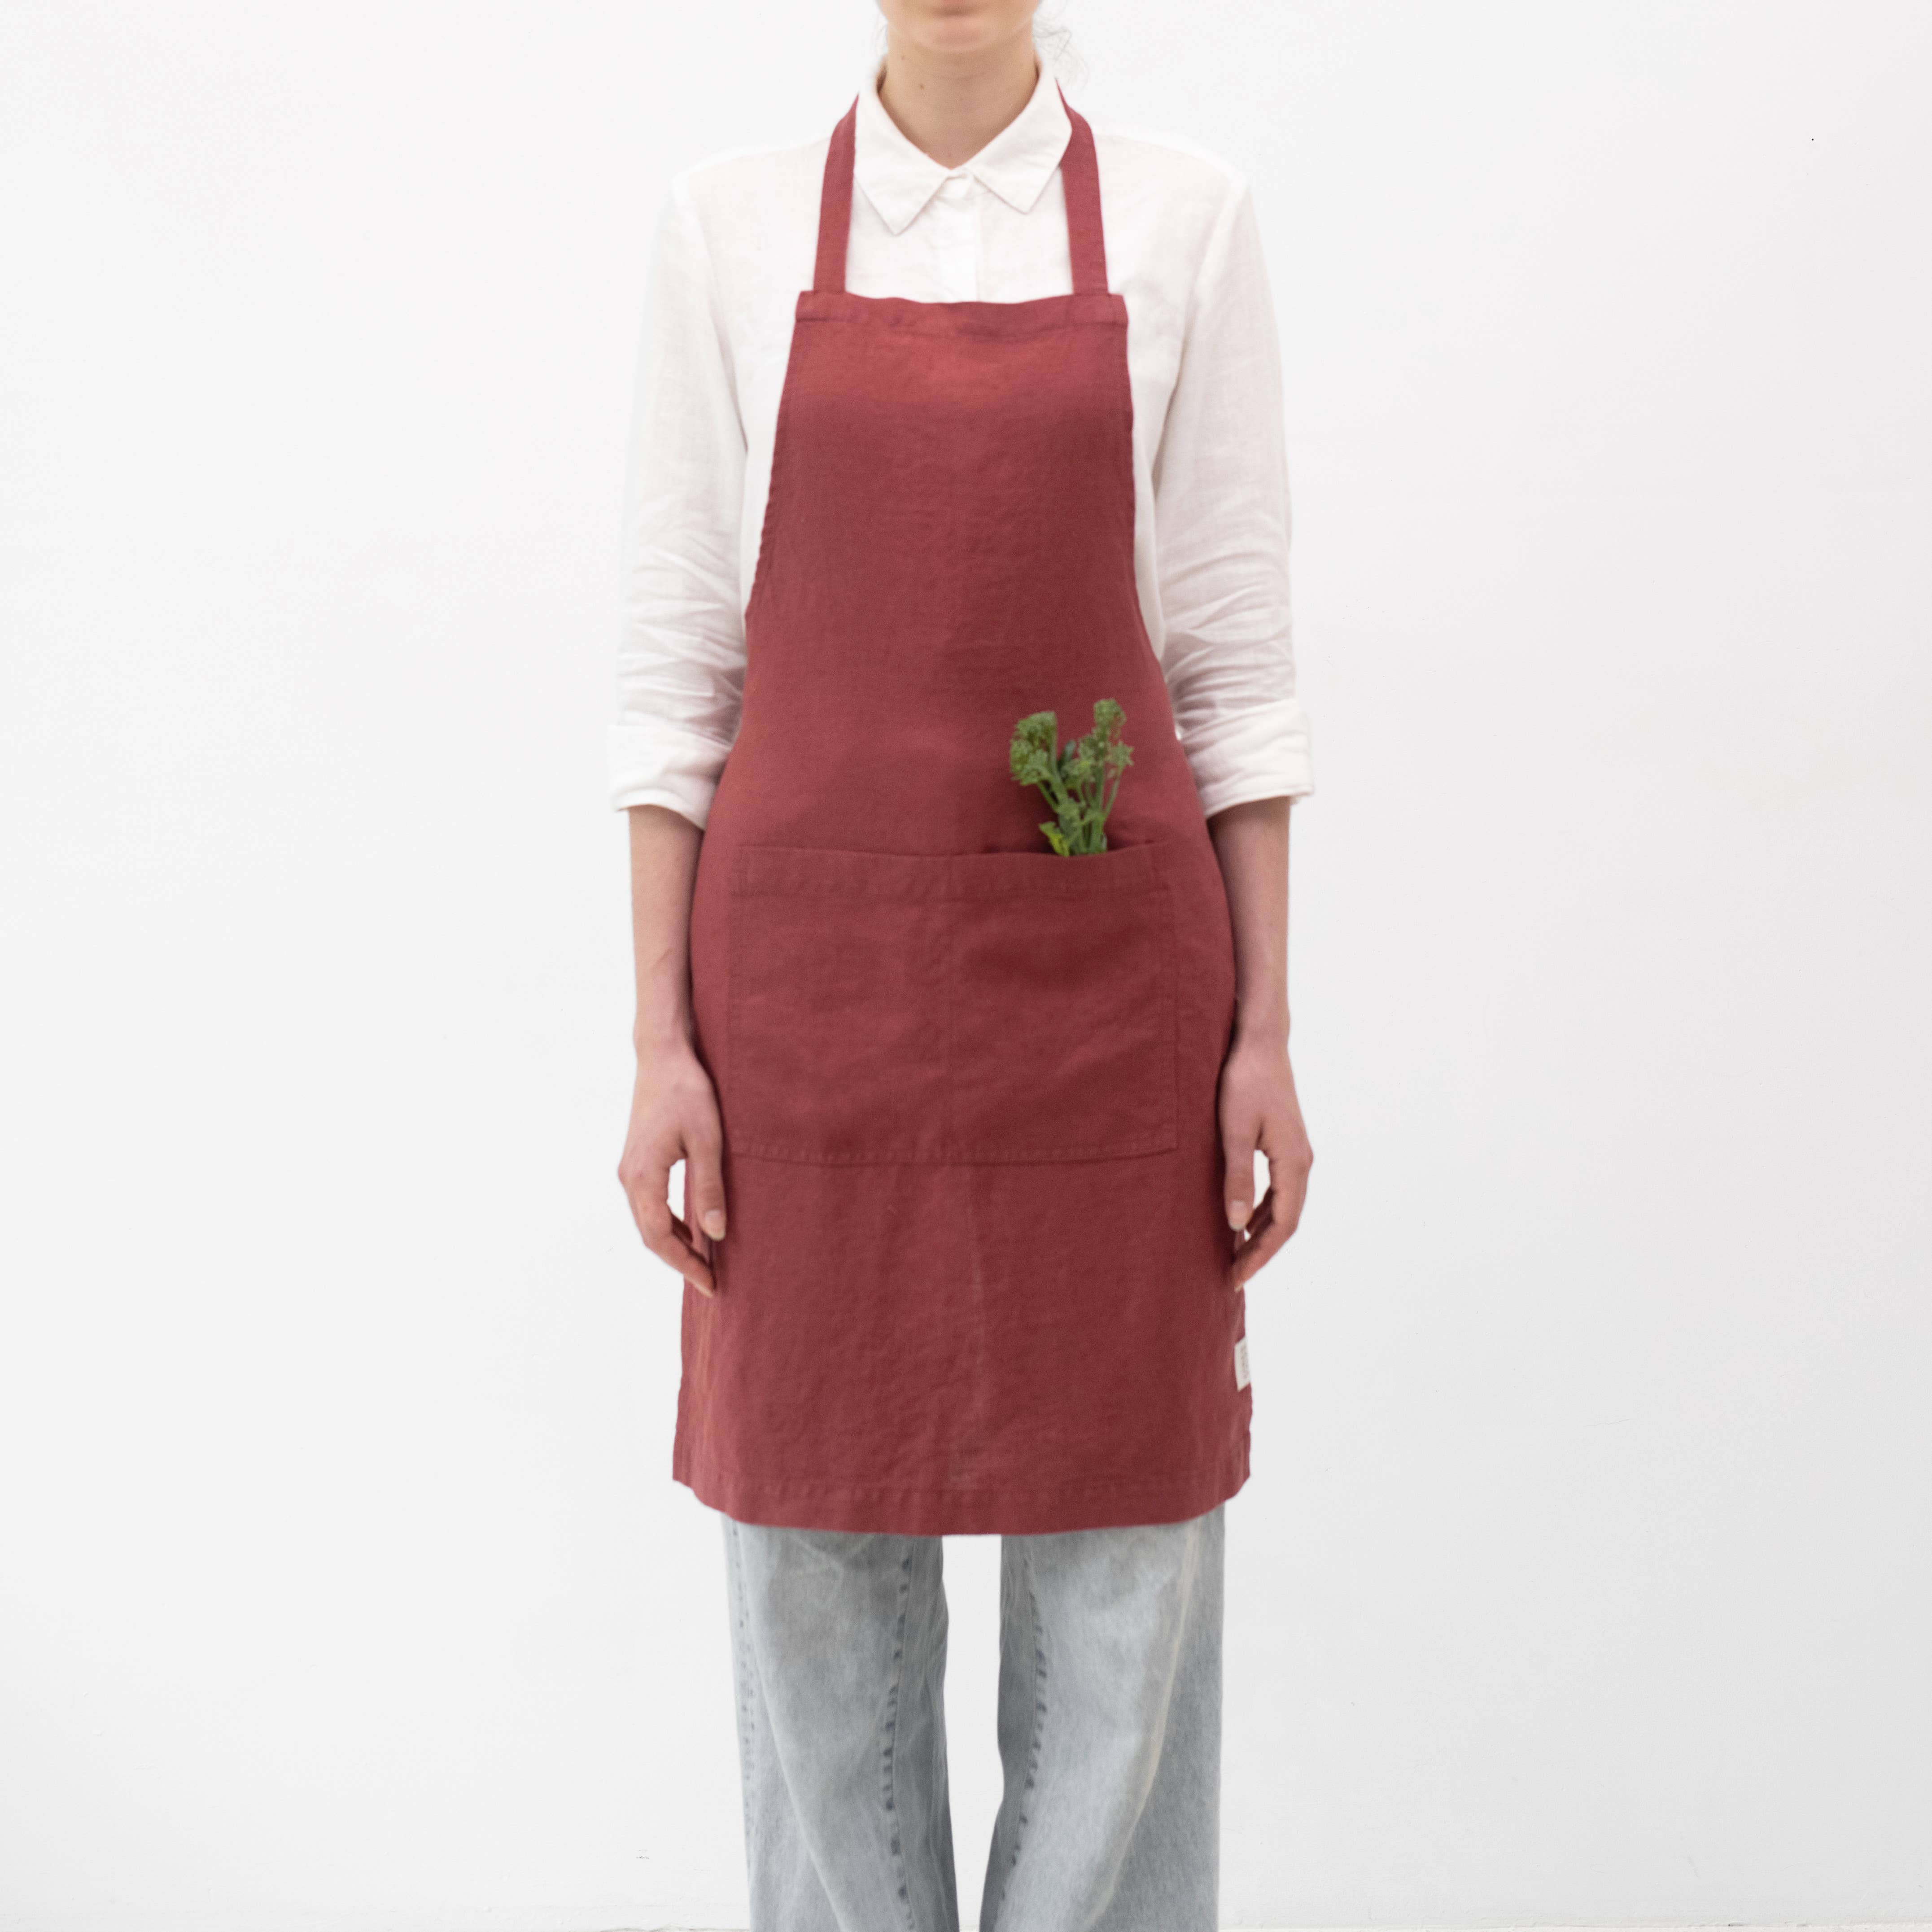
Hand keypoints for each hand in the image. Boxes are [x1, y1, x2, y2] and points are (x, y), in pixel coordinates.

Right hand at [617, 1042, 727, 1296]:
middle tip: (712, 1281)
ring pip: (648, 1221)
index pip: (659, 1237)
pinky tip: (693, 1229)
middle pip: (650, 1235)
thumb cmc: (687, 1092)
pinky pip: (649, 1204)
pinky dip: (669, 1223)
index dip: (685, 1265)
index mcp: (643, 1177)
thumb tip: (716, 1233)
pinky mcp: (637, 1161)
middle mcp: (629, 1178)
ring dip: (674, 1243)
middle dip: (680, 1261)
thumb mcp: (708, 1139)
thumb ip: (709, 1186)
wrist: (662, 1056)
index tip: (710, 1284)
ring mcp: (629, 1169)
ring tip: (705, 1261)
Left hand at [1218, 1028, 1312, 1289]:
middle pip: (1286, 1221)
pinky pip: (1278, 1190)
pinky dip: (1260, 1211)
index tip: (1236, 1277)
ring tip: (1233, 1255)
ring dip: (1260, 1233)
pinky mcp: (1285, 1144)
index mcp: (1294, 1163)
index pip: (1282, 1225)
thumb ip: (1237, 1178)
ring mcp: (1296, 1153)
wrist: (1260, 1042)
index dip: (1260, 1255)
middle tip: (1231, 1276)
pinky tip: (1240, 1219)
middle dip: (1260, 1251)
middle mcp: (1302, 1162)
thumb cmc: (1244, 1081)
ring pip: (1282, 1206)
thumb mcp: (1233, 1131)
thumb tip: (1235, 1225)